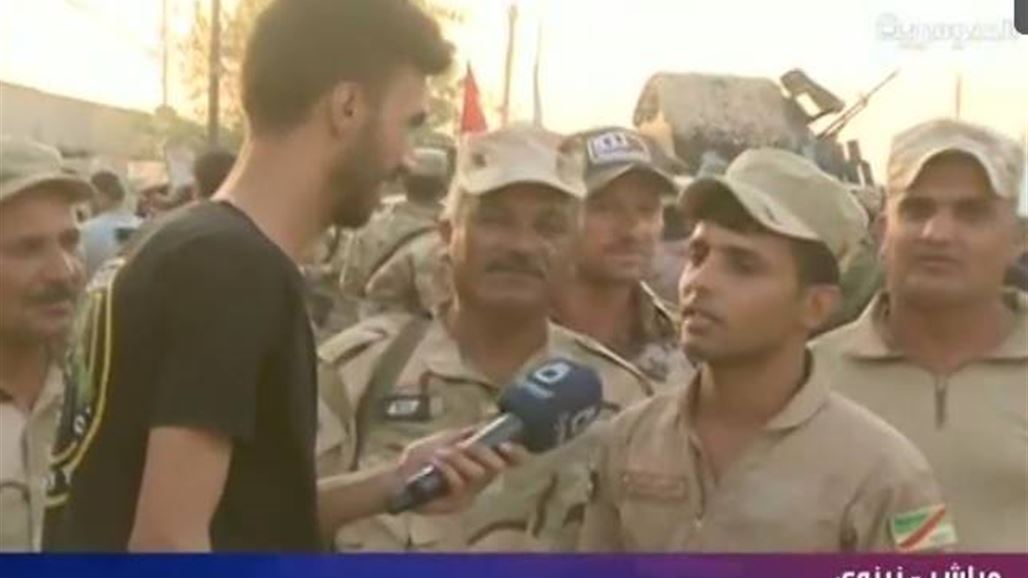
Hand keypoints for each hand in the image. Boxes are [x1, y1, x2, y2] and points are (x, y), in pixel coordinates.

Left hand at [395, 427, 529, 514]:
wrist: (398, 475)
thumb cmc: (421, 458)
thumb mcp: (447, 438)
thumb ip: (469, 432)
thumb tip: (489, 421)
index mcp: (480, 463)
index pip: (509, 461)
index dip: (515, 454)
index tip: (508, 445)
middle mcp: (479, 481)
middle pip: (496, 467)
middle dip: (481, 452)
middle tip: (465, 445)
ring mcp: (468, 494)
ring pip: (477, 474)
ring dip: (457, 459)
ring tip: (439, 454)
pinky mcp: (455, 504)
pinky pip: (459, 484)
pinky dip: (447, 469)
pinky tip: (435, 463)